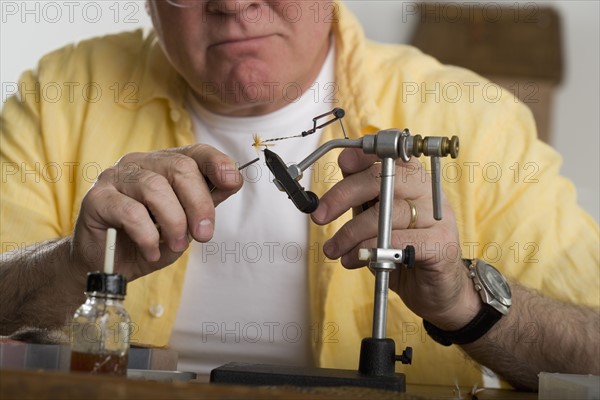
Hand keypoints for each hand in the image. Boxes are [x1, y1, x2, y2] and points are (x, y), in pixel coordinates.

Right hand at [71, 144, 242, 280]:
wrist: (107, 266)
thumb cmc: (148, 240)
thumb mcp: (186, 223)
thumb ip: (206, 201)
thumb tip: (233, 180)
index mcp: (164, 165)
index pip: (195, 152)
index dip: (216, 163)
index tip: (232, 182)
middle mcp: (140, 163)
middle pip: (179, 168)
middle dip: (198, 204)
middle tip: (204, 235)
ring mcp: (115, 177)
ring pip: (155, 188)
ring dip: (173, 222)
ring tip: (175, 246)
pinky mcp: (97, 198)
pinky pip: (130, 211)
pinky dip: (147, 235)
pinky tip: (151, 251)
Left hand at [311, 148, 480, 329]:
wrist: (436, 290)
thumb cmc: (404, 249)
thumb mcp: (377, 216)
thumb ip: (363, 194)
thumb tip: (343, 166)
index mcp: (413, 179)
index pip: (389, 154)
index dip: (364, 155)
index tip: (342, 164)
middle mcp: (428, 192)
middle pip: (385, 179)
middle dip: (344, 195)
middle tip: (320, 216)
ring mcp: (438, 217)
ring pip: (390, 212)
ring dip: (352, 233)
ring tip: (336, 250)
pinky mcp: (442, 244)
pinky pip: (402, 241)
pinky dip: (372, 250)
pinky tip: (356, 259)